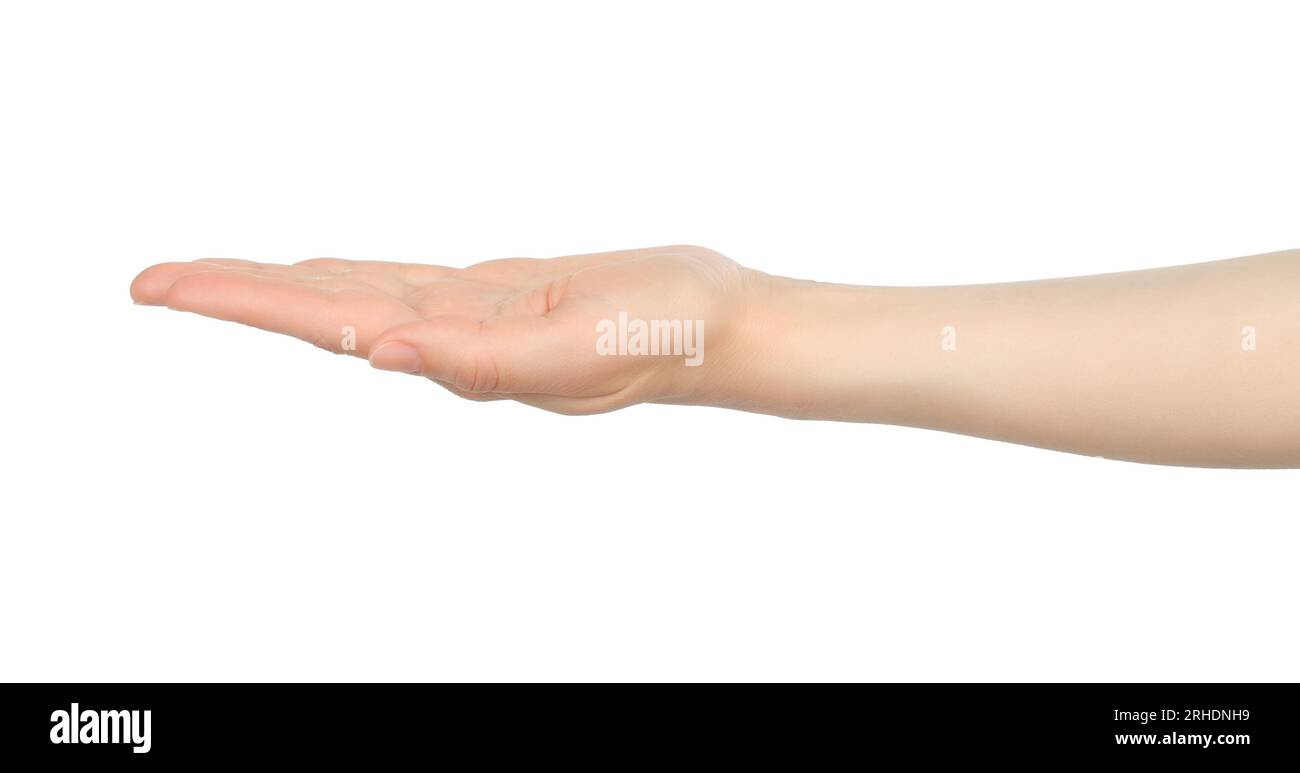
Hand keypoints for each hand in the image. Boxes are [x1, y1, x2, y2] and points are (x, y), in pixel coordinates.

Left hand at [131, 245, 758, 413]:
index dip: (243, 299)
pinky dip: (353, 274)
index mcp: (455, 353)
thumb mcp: (576, 350)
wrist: (718, 325)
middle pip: (320, 307)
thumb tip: (378, 355)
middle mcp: (450, 339)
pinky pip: (406, 281)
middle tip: (149, 280)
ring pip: (356, 292)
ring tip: (216, 278)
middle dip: (235, 293)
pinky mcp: (500, 294)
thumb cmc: (662, 340)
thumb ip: (481, 360)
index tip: (162, 286)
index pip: (325, 320)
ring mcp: (471, 316)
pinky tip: (327, 273)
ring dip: (283, 285)